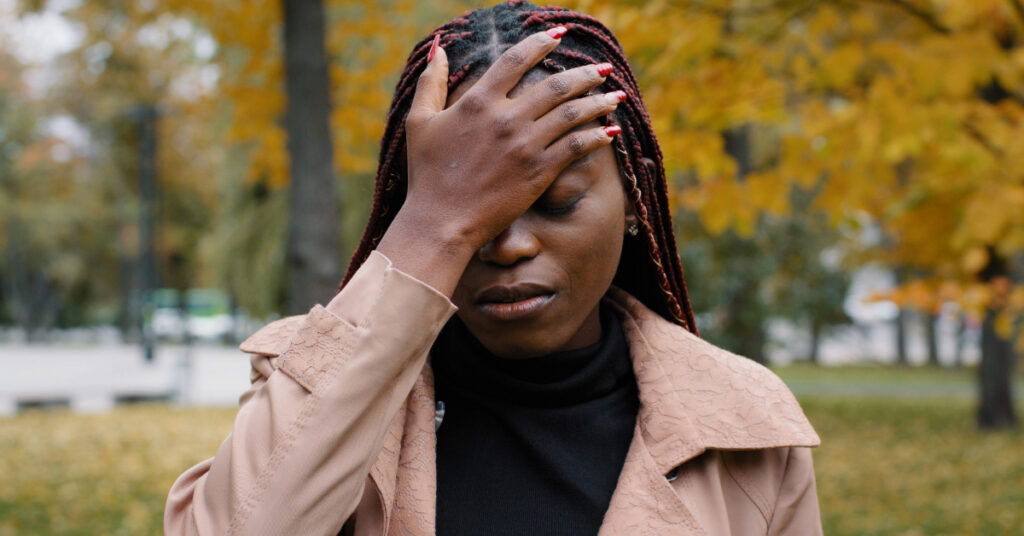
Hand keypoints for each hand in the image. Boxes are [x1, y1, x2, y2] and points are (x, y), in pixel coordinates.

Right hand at [377, 28, 621, 294]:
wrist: (440, 221)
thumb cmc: (426, 175)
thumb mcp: (420, 122)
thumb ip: (431, 83)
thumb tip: (439, 47)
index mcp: (478, 101)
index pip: (516, 60)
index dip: (541, 42)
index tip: (559, 35)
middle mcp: (506, 118)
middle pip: (556, 85)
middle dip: (585, 74)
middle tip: (603, 69)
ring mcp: (525, 145)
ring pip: (572, 114)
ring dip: (599, 101)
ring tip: (616, 96)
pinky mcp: (539, 172)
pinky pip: (576, 147)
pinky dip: (597, 136)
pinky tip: (611, 132)